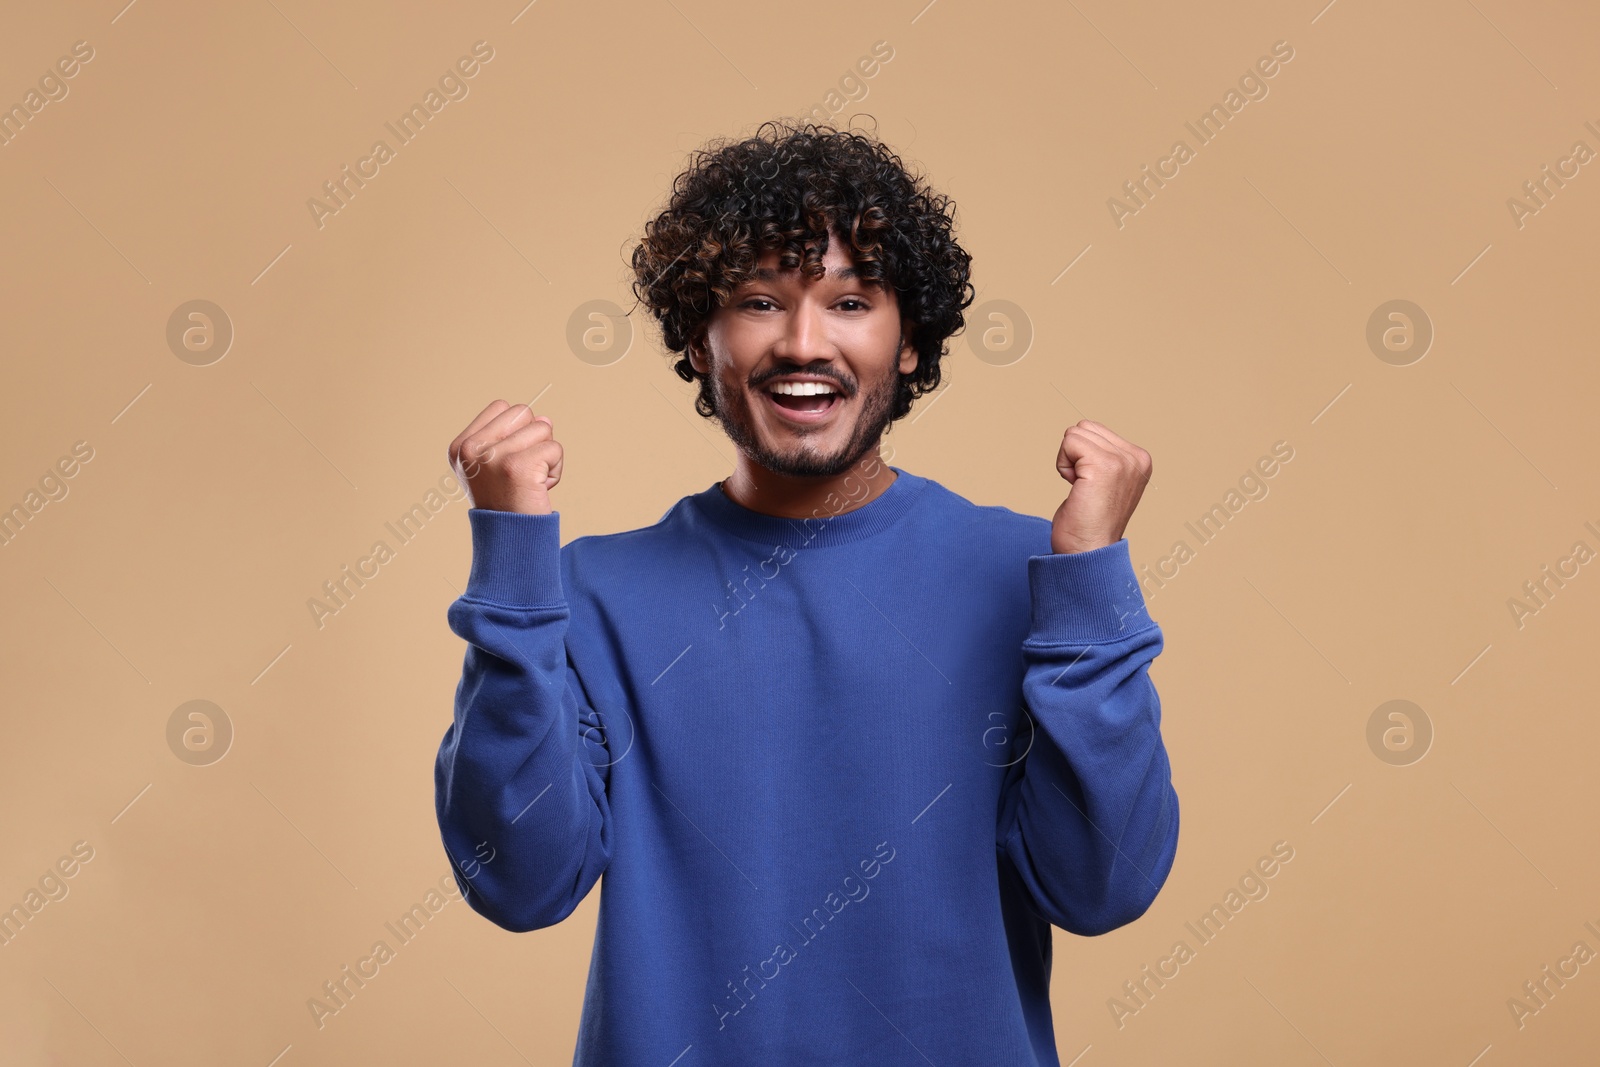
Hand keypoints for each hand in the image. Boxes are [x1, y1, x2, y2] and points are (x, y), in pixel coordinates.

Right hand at [448, 400, 562, 515]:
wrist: (512, 543)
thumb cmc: (508, 504)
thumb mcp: (498, 466)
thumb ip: (515, 436)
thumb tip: (545, 419)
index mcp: (461, 446)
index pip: (502, 407)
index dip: (516, 431)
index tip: (510, 463)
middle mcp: (470, 449)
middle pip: (523, 413)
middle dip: (534, 440)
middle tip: (523, 473)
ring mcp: (491, 457)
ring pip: (543, 427)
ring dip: (547, 456)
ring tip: (531, 482)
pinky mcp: (517, 467)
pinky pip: (555, 448)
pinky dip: (556, 470)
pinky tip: (540, 489)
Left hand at [1050, 419, 1150, 553]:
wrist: (1089, 553)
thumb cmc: (1089, 523)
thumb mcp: (1105, 481)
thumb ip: (1103, 455)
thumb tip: (1083, 431)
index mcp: (1140, 460)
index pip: (1096, 430)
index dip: (1082, 456)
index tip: (1091, 485)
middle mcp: (1136, 458)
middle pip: (1085, 427)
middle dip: (1074, 455)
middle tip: (1083, 487)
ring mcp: (1122, 461)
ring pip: (1075, 433)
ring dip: (1068, 461)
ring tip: (1080, 488)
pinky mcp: (1104, 466)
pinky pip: (1069, 443)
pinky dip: (1063, 465)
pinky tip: (1075, 488)